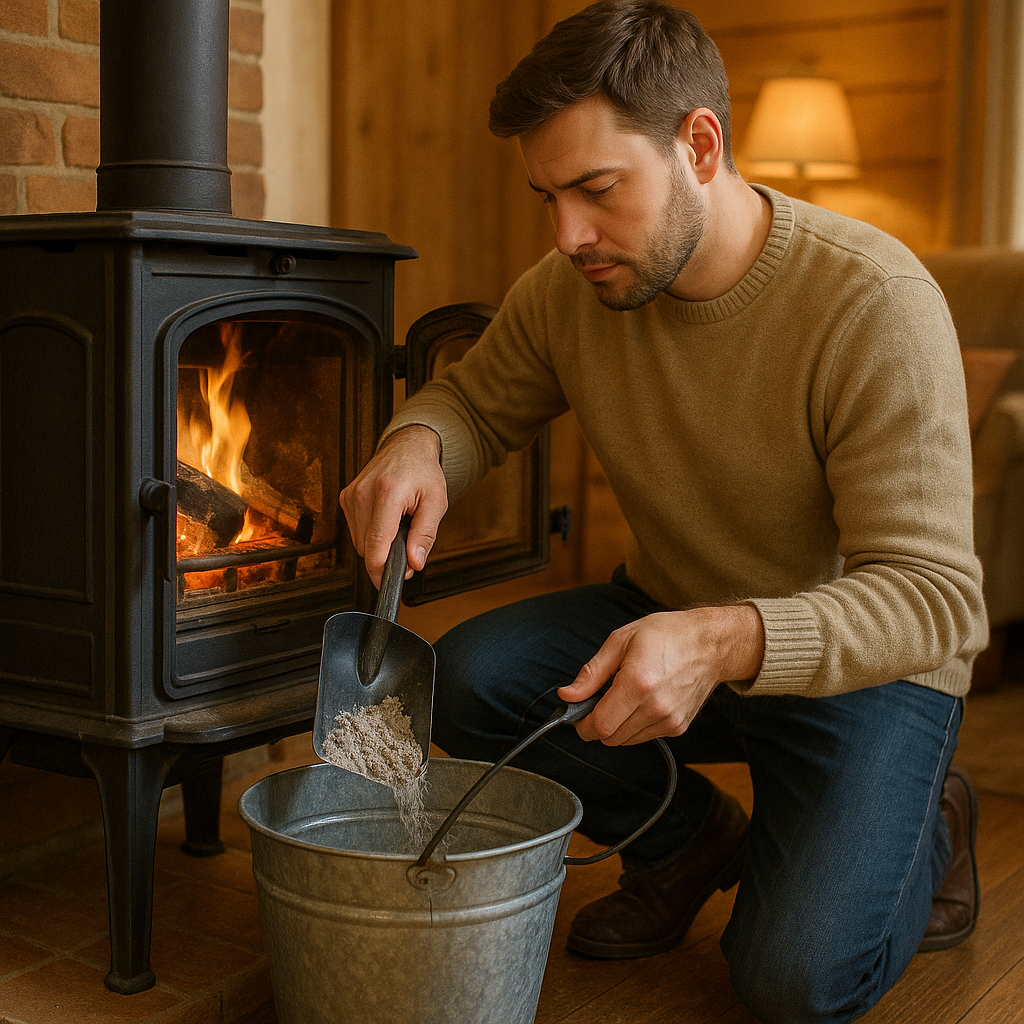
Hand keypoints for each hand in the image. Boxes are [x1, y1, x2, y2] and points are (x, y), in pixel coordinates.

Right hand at [339, 425, 447, 586]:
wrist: (406, 446)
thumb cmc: (423, 472)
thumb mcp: (436, 503)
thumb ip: (425, 535)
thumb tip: (415, 562)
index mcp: (388, 492)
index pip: (376, 542)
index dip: (381, 569)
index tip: (390, 582)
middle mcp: (363, 493)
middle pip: (366, 547)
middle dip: (386, 557)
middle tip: (408, 547)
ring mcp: (351, 495)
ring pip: (359, 542)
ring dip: (378, 545)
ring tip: (397, 526)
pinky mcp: (345, 498)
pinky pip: (356, 531)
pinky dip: (371, 533)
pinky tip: (385, 519)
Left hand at [557, 605, 764, 745]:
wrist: (710, 644)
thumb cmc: (666, 635)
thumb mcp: (621, 641)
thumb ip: (592, 673)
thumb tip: (567, 695)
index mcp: (637, 683)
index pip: (600, 725)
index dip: (583, 725)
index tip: (579, 716)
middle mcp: (655, 707)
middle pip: (611, 737)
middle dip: (598, 725)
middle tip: (600, 701)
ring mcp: (669, 719)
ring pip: (626, 740)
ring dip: (616, 726)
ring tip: (624, 697)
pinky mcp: (678, 727)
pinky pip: (644, 737)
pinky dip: (634, 726)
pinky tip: (641, 702)